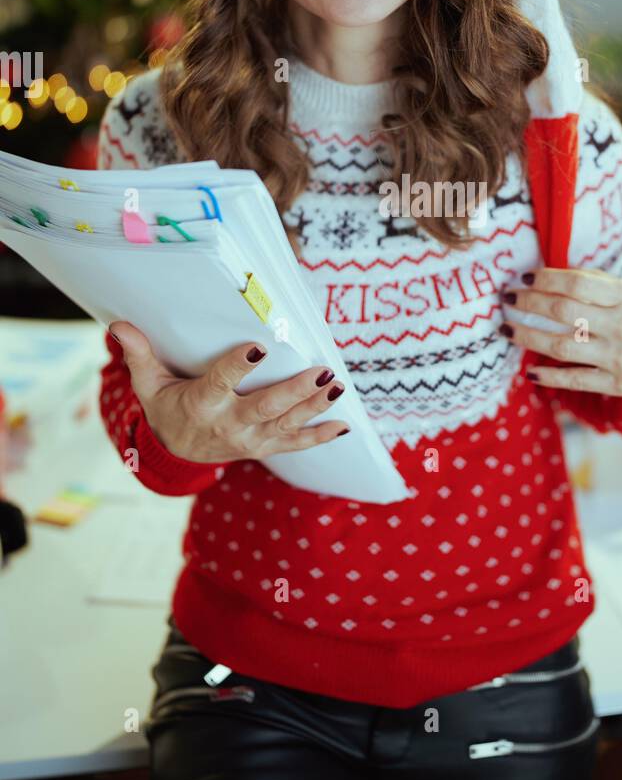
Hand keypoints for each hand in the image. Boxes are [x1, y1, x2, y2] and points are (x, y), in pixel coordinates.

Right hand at [109, 321, 349, 463]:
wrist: (175, 454)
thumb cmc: (165, 409)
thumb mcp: (148, 384)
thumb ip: (140, 354)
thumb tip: (120, 325)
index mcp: (201, 404)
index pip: (220, 382)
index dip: (238, 365)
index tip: (259, 346)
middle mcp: (229, 425)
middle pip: (265, 407)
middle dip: (295, 390)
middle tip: (321, 371)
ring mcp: (250, 440)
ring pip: (286, 424)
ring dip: (314, 407)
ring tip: (337, 387)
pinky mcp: (264, 447)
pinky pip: (295, 444)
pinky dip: (320, 437)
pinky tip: (343, 425)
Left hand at [501, 268, 621, 395]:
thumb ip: (603, 286)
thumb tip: (558, 276)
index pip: (576, 283)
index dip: (545, 279)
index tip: (524, 278)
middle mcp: (621, 326)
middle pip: (562, 311)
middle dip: (528, 303)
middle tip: (506, 299)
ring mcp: (618, 357)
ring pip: (561, 346)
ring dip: (528, 336)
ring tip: (508, 329)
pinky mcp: (617, 383)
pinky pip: (574, 380)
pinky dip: (549, 375)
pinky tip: (530, 369)